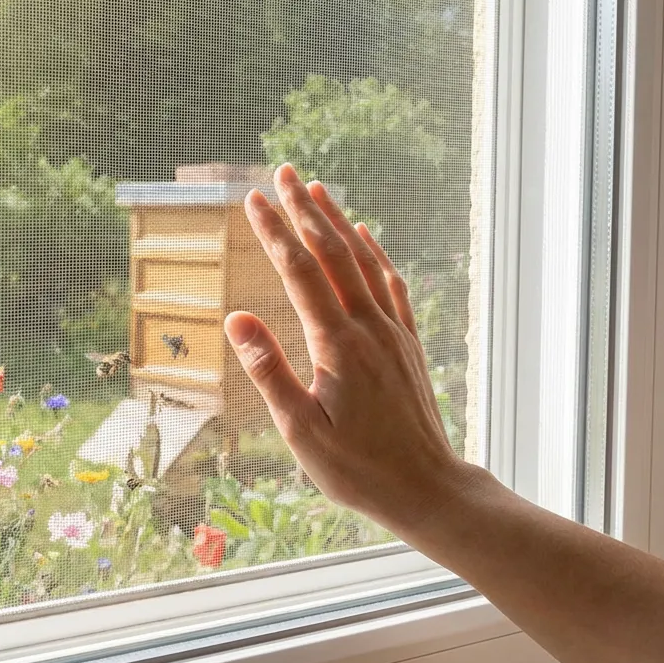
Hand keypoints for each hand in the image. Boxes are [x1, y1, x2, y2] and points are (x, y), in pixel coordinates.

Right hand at [225, 164, 480, 533]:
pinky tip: (367, 238)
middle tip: (284, 173)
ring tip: (319, 191)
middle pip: (333, 254)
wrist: (427, 489)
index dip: (274, 232)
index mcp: (337, 344)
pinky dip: (376, 254)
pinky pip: (391, 285)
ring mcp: (393, 333)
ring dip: (339, 223)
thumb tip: (236, 317)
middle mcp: (369, 327)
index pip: (299, 272)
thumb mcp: (299, 429)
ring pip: (364, 262)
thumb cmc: (357, 469)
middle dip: (306, 210)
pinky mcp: (407, 345)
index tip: (253, 199)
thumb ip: (268, 370)